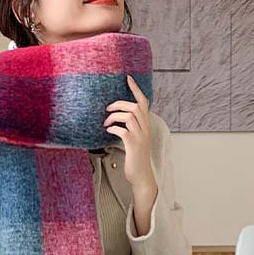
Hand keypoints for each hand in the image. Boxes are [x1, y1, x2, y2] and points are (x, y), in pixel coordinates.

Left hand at [103, 75, 156, 192]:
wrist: (141, 176)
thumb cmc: (136, 158)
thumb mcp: (136, 139)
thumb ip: (131, 127)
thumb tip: (117, 118)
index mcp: (146, 125)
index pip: (144, 102)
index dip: (135, 89)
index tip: (128, 78)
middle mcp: (146, 129)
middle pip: (134, 106)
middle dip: (119, 104)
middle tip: (108, 109)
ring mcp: (140, 137)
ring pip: (129, 116)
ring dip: (114, 117)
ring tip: (106, 123)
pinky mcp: (133, 145)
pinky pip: (123, 130)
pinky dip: (114, 128)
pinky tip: (109, 131)